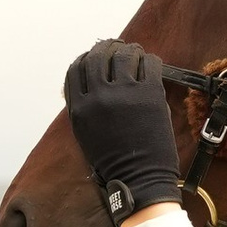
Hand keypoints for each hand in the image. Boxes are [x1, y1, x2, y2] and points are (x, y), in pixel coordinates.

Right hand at [63, 41, 182, 223]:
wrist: (140, 179)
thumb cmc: (114, 161)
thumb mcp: (86, 133)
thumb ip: (83, 106)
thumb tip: (87, 82)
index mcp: (80, 108)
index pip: (76, 68)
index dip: (85, 58)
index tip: (94, 56)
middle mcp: (99, 97)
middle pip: (98, 57)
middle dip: (107, 47)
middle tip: (117, 47)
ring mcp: (125, 94)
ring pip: (124, 55)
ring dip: (130, 50)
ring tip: (135, 52)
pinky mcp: (150, 94)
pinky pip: (150, 64)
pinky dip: (150, 59)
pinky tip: (151, 63)